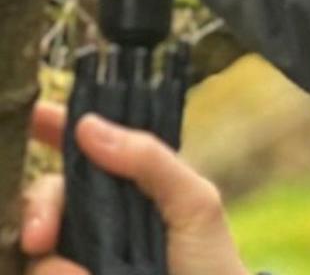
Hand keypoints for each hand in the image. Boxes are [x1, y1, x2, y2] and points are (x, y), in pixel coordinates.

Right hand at [19, 102, 249, 274]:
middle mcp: (96, 215)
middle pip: (45, 194)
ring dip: (51, 259)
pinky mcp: (69, 274)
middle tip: (41, 237)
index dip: (54, 126)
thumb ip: (150, 160)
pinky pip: (41, 272)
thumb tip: (87, 126)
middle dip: (38, 209)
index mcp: (127, 184)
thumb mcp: (195, 203)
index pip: (82, 148)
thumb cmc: (210, 261)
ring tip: (81, 274)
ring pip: (35, 242)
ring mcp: (79, 252)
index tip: (35, 114)